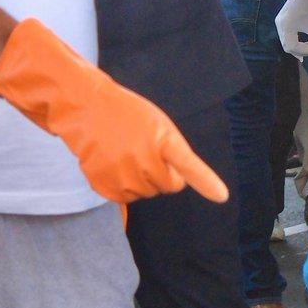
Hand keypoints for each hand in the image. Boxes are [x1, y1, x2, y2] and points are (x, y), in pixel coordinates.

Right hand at [0, 18, 228, 203]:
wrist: (85, 109)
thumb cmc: (127, 114)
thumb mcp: (157, 122)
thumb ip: (173, 151)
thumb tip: (179, 183)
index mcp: (162, 138)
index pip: (187, 163)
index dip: (205, 181)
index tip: (222, 197)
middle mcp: (144, 159)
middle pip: (168, 186)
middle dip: (162, 173)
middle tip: (144, 150)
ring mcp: (124, 175)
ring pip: (146, 194)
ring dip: (141, 180)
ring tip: (125, 153)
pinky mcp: (106, 187)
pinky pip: (126, 198)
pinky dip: (123, 187)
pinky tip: (113, 165)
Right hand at [275, 0, 307, 58]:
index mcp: (285, 27)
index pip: (293, 48)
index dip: (307, 51)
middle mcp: (279, 25)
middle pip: (288, 46)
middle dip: (302, 50)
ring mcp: (280, 21)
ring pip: (287, 40)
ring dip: (300, 44)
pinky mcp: (283, 18)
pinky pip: (287, 33)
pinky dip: (296, 38)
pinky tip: (306, 39)